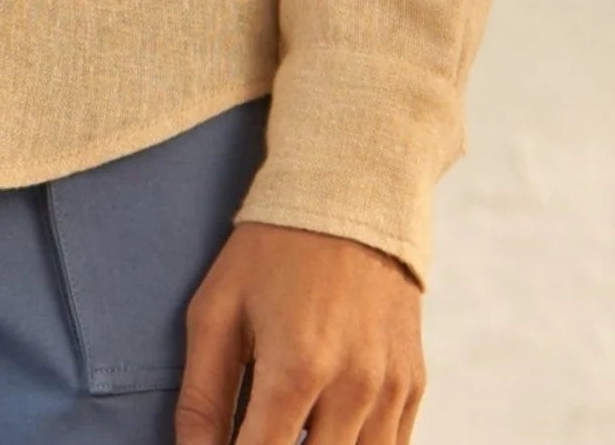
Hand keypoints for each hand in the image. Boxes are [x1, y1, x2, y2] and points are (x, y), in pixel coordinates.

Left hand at [175, 220, 425, 444]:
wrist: (350, 193)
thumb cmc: (271, 251)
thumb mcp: (217, 310)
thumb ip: (201, 398)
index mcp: (296, 369)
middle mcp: (352, 388)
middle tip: (257, 429)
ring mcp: (390, 390)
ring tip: (288, 427)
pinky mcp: (413, 385)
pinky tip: (324, 429)